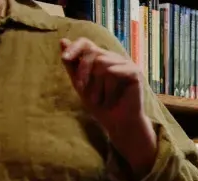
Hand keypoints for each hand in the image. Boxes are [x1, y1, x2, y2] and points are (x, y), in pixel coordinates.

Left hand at [60, 37, 156, 176]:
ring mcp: (126, 64)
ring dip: (96, 84)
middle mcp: (115, 58)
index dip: (74, 48)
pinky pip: (113, 71)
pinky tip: (110, 98)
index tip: (64, 58)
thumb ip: (72, 64)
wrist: (119, 124)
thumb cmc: (101, 105)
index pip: (86, 43)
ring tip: (99, 99)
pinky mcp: (135, 72)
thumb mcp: (80, 84)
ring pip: (101, 62)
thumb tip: (62, 40)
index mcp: (102, 58)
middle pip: (92, 52)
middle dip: (83, 71)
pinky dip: (108, 87)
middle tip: (82, 90)